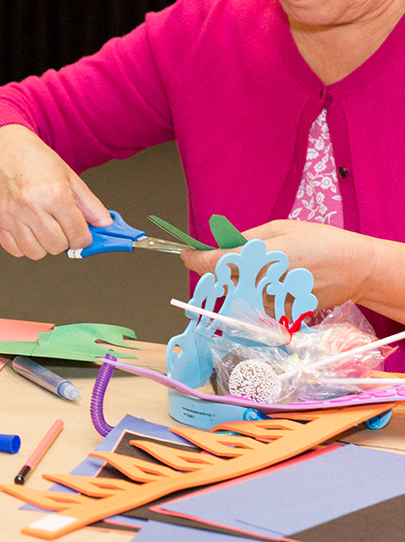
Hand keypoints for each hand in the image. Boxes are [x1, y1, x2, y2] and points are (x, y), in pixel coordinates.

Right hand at [0, 124, 112, 258]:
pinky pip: (15, 251)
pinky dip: (24, 245)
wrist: (3, 150)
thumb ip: (90, 205)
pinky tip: (27, 229)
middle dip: (64, 241)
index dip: (84, 239)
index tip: (81, 235)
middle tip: (60, 226)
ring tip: (42, 227)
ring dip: (43, 245)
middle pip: (57, 247)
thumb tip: (105, 225)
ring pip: (36, 253)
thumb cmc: (37, 161)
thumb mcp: (70, 178)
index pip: (78, 236)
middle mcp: (32, 207)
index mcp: (55, 194)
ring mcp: (11, 216)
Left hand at [181, 220, 368, 310]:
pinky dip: (259, 290)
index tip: (185, 254)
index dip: (194, 259)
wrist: (355, 268)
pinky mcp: (279, 313)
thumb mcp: (280, 229)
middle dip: (220, 267)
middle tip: (234, 255)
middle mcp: (261, 282)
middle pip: (222, 278)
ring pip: (238, 291)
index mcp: (259, 257)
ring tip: (270, 265)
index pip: (213, 263)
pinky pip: (256, 301)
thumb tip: (219, 245)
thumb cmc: (321, 242)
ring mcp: (270, 300)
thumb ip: (246, 239)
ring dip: (242, 279)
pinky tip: (280, 279)